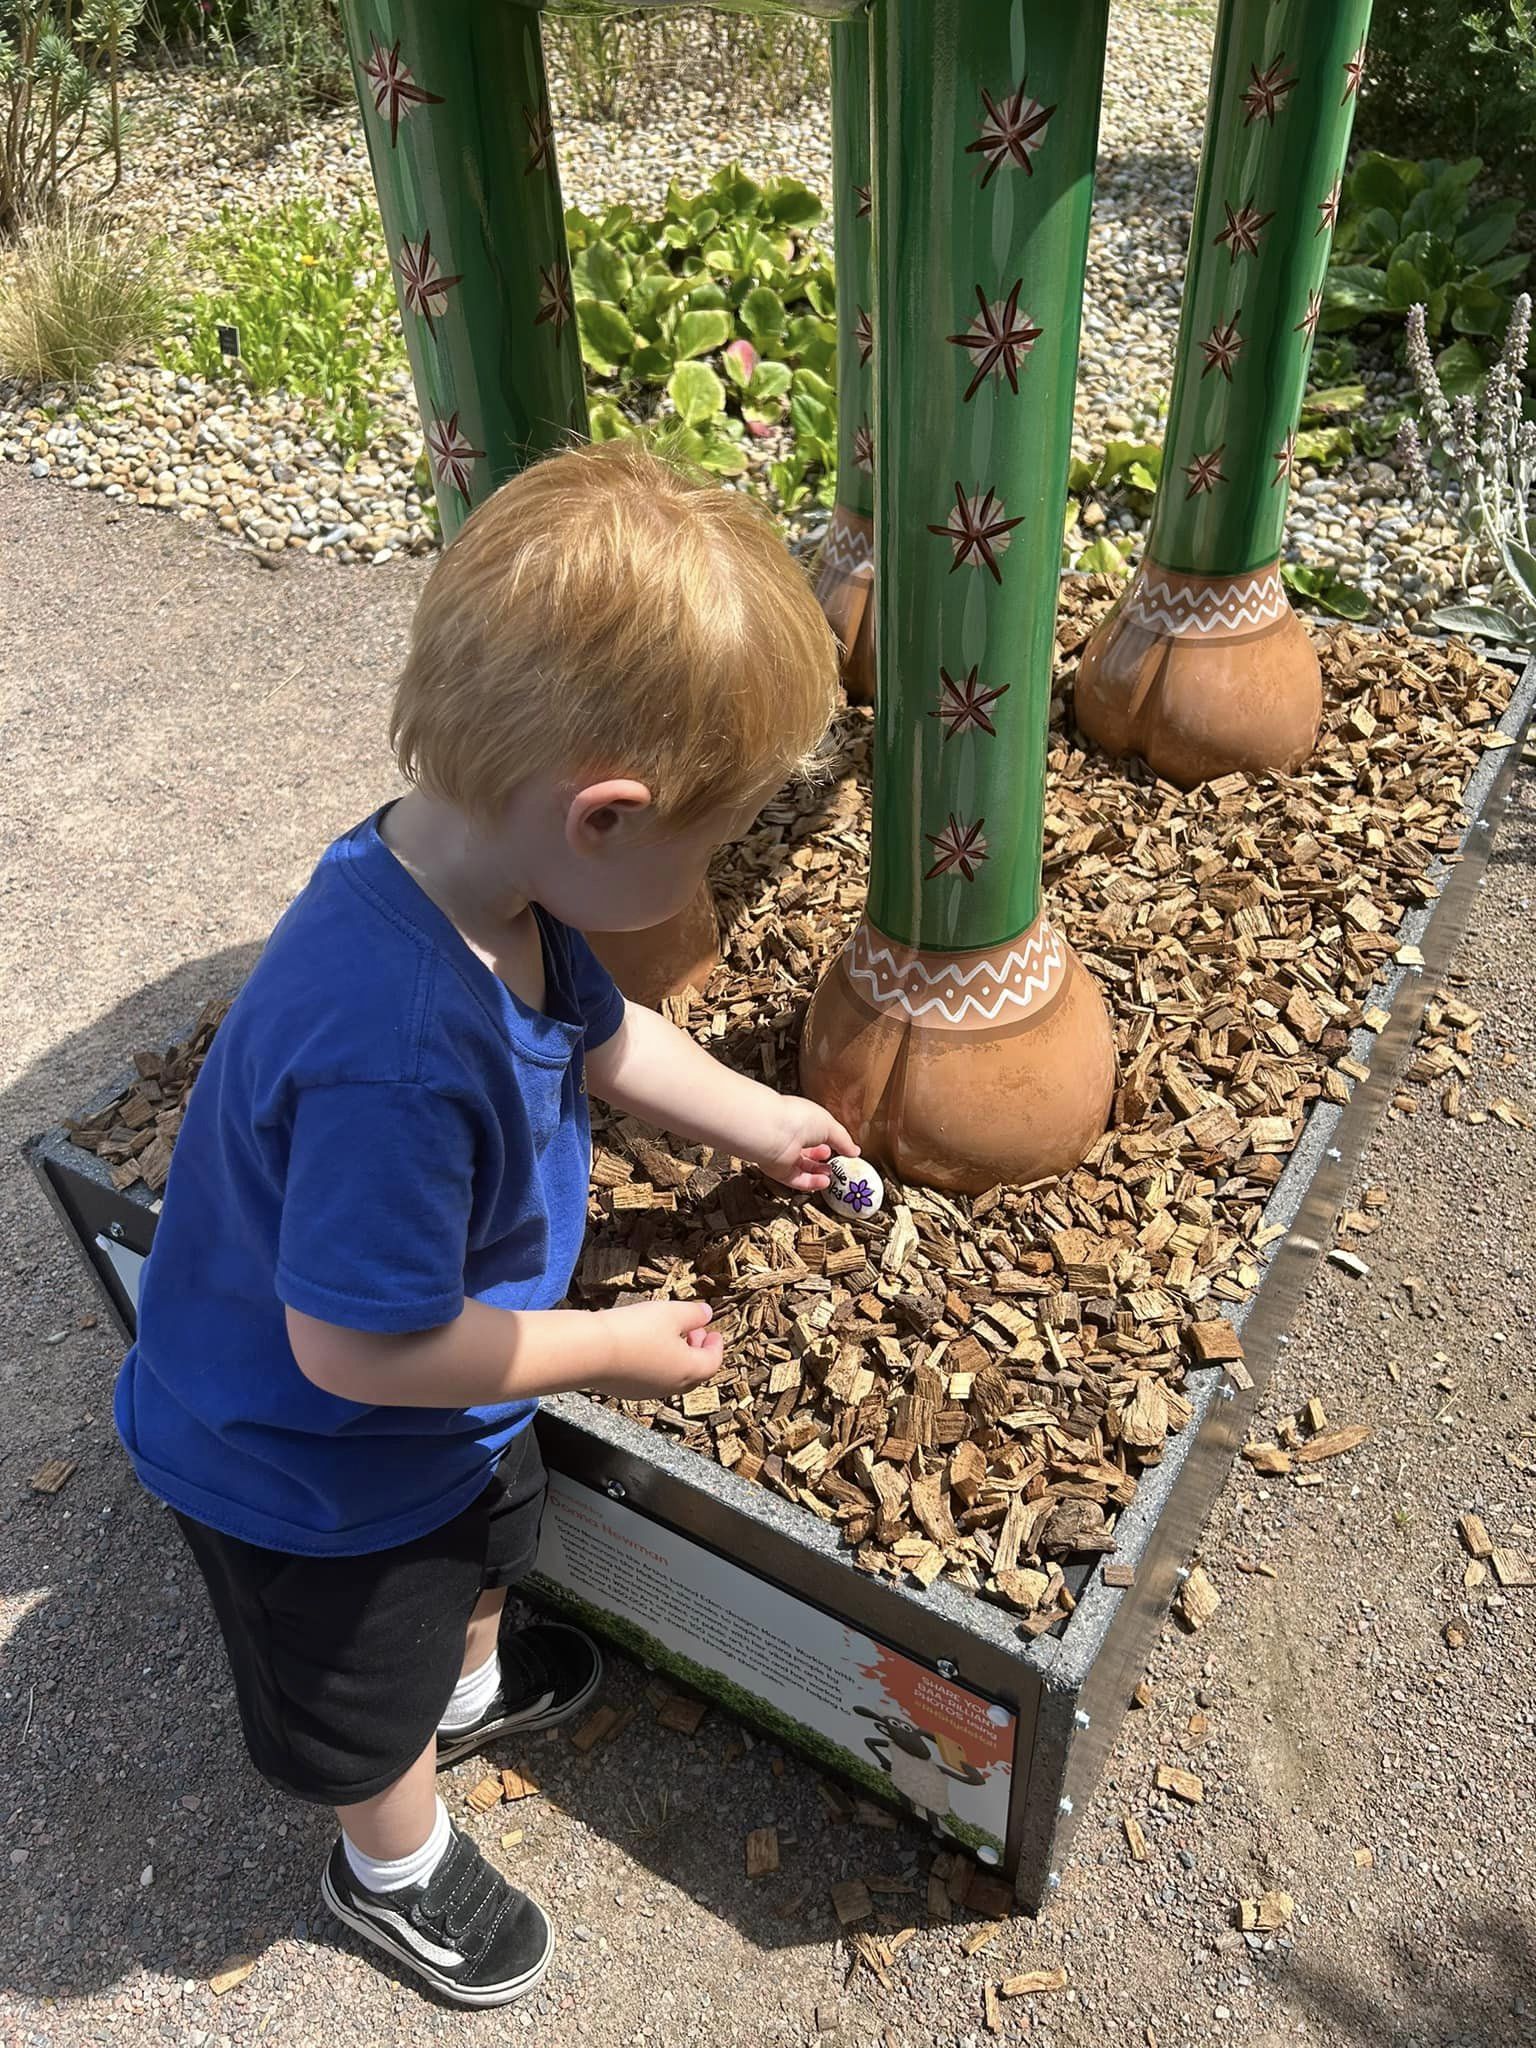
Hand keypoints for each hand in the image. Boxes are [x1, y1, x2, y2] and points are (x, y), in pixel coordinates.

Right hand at [587, 1300, 722, 1399]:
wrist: (590, 1352)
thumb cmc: (634, 1332)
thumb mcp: (671, 1313)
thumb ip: (693, 1314)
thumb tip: (706, 1313)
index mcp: (689, 1370)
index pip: (713, 1362)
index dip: (716, 1346)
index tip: (713, 1333)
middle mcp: (671, 1386)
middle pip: (694, 1373)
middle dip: (696, 1351)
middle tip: (692, 1332)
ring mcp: (647, 1390)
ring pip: (671, 1376)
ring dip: (675, 1357)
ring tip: (667, 1336)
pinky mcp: (626, 1390)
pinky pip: (649, 1378)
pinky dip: (655, 1363)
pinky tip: (643, 1345)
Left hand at [755, 1094, 859, 1191]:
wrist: (772, 1132)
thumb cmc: (797, 1118)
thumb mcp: (830, 1126)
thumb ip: (844, 1141)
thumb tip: (854, 1151)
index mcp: (801, 1121)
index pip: (816, 1134)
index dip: (829, 1142)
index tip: (842, 1149)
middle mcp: (790, 1137)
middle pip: (809, 1154)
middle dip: (823, 1161)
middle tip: (836, 1165)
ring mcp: (783, 1155)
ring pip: (803, 1169)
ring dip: (819, 1174)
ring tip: (831, 1175)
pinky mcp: (778, 1171)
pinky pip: (797, 1180)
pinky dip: (811, 1183)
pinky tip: (824, 1182)